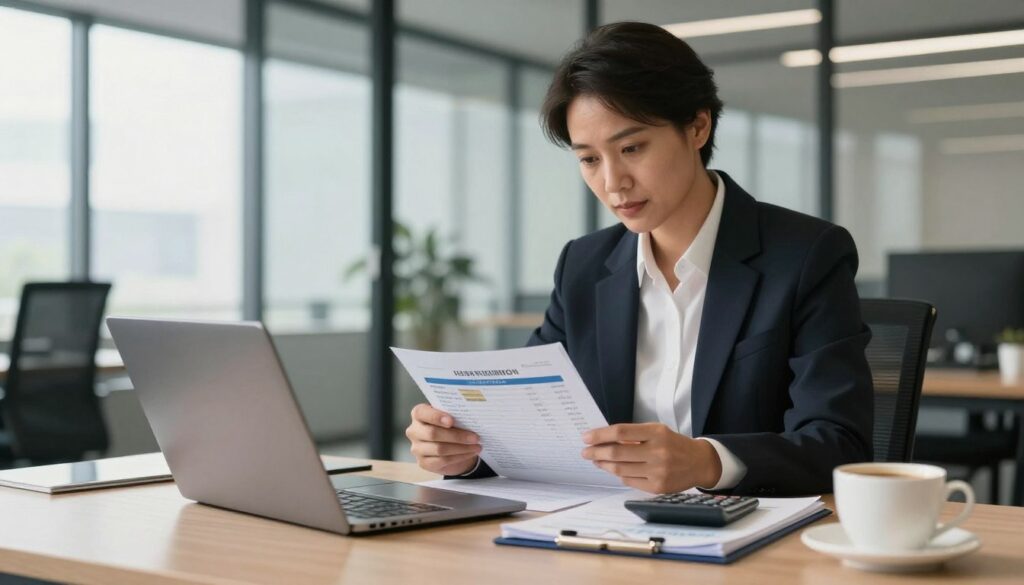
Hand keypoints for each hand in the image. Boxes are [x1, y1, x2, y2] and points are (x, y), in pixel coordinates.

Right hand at [406, 404, 481, 475]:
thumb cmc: (450, 427)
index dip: (436, 416)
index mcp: (418, 414)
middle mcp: (414, 431)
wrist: (450, 446)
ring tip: (476, 446)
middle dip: (456, 436)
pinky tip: (469, 453)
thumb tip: (470, 417)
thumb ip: (454, 415)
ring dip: (461, 448)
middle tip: (475, 437)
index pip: (422, 413)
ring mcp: (417, 448)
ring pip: (439, 449)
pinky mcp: (423, 462)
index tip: (451, 421)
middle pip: (433, 433)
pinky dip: (459, 457)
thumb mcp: (452, 417)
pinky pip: (442, 460)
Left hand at [581, 423, 721, 492]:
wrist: (699, 462)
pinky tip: (614, 469)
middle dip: (596, 452)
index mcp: (656, 433)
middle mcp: (658, 452)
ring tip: (596, 460)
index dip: (600, 435)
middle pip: (617, 453)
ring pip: (620, 469)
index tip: (586, 437)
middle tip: (585, 452)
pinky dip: (619, 475)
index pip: (621, 432)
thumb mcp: (657, 431)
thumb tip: (604, 440)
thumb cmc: (674, 444)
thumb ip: (633, 435)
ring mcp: (658, 471)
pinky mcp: (658, 487)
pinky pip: (629, 481)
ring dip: (604, 465)